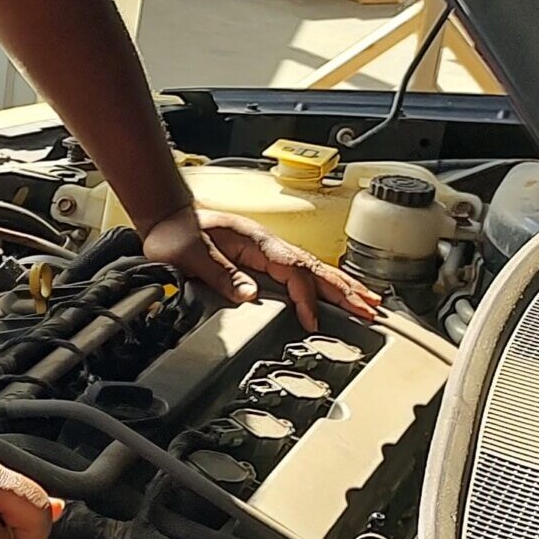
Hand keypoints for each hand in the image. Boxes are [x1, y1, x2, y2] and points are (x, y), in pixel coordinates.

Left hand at [142, 205, 380, 329]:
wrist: (168, 218)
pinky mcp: (265, 259)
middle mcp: (268, 245)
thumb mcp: (191, 254)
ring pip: (314, 270)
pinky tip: (338, 293)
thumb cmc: (177, 233)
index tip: (312, 321)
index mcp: (256, 241)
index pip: (292, 271)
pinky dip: (325, 284)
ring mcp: (269, 251)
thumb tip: (249, 295)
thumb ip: (220, 273)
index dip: (305, 297)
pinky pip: (303, 272)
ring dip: (343, 287)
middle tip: (370, 311)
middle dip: (344, 291)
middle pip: (314, 269)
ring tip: (370, 303)